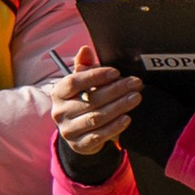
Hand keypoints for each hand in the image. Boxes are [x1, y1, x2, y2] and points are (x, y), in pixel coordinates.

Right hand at [48, 39, 141, 157]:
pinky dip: (115, 126)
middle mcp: (59, 112)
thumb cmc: (83, 102)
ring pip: (96, 117)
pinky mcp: (80, 144)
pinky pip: (99, 135)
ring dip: (119, 106)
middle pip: (90, 99)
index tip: (116, 72)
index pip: (74, 82)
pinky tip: (127, 117)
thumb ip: (84, 67)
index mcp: (58, 94)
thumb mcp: (82, 85)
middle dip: (116, 90)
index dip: (95, 76)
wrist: (80, 134)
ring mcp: (68, 130)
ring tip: (135, 97)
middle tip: (135, 83)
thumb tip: (85, 50)